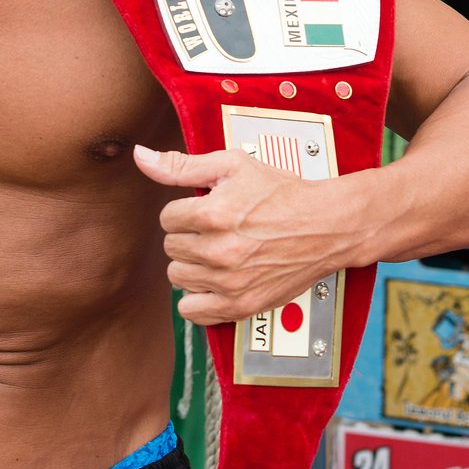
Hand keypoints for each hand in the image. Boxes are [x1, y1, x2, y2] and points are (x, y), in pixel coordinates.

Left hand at [134, 144, 352, 326]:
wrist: (326, 225)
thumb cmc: (282, 193)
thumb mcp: (232, 165)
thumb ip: (181, 165)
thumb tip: (142, 157)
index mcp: (213, 214)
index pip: (167, 218)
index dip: (185, 210)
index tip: (205, 210)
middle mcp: (219, 252)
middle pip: (170, 248)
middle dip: (188, 235)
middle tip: (214, 230)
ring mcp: (229, 282)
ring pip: (177, 277)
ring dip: (192, 264)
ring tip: (215, 252)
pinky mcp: (241, 305)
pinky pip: (192, 311)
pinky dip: (198, 298)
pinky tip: (213, 280)